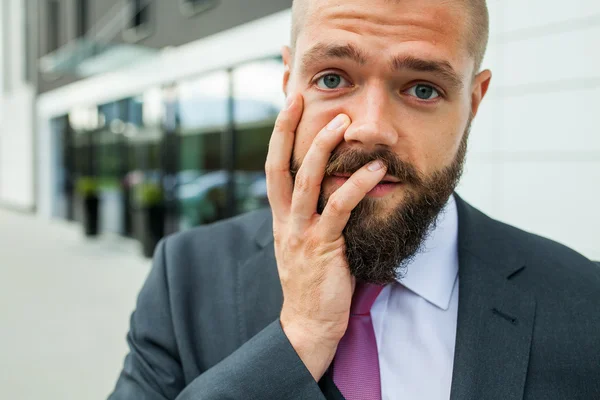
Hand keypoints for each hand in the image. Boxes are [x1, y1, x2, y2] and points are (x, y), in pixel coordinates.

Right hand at [265, 93, 387, 379]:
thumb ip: (310, 216)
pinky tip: (374, 170)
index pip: (273, 168)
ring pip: (306, 181)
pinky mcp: (322, 247)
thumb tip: (331, 189)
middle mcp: (285, 221)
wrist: (308, 325)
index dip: (278, 136)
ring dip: (322, 148)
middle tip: (301, 98)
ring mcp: (301, 233)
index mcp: (280, 218)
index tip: (288, 106)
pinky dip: (356, 186)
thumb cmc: (312, 283)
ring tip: (342, 122)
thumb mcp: (302, 244)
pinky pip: (339, 210)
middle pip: (281, 166)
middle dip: (288, 130)